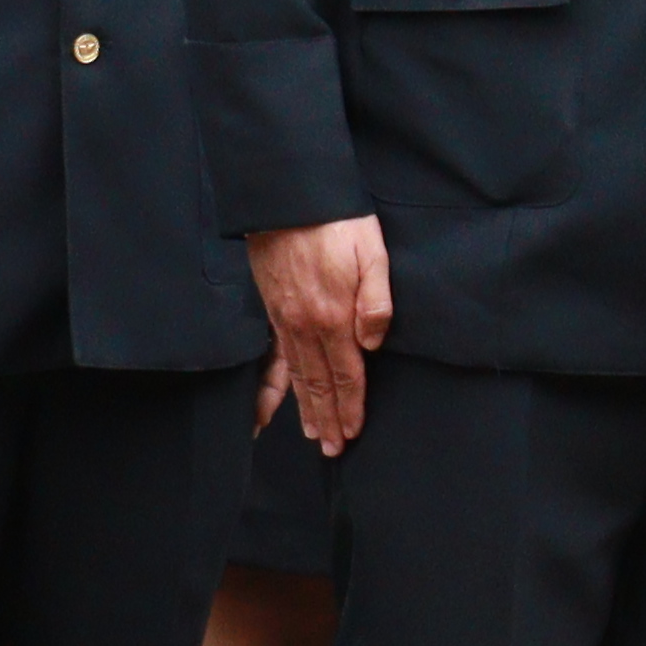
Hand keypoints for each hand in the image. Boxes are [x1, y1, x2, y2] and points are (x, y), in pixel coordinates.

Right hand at [248, 217, 392, 451]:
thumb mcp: (372, 253)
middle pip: (320, 383)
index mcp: (334, 315)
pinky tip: (269, 405)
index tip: (353, 431)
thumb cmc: (336, 220)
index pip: (347, 373)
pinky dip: (274, 386)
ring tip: (312, 433)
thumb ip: (376, 301)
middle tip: (332, 448)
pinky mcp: (273, 310)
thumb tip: (373, 343)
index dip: (352, 405)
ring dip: (305, 408)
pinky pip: (274, 359)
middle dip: (328, 418)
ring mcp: (285, 320)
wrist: (288, 197)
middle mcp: (305, 325)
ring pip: (297, 376)